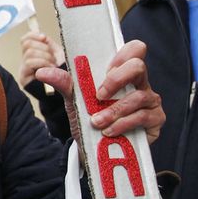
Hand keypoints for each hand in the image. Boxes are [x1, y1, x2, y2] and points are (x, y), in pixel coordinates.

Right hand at [18, 31, 62, 88]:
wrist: (67, 92)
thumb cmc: (64, 74)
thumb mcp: (59, 56)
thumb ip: (49, 45)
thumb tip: (42, 36)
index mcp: (34, 54)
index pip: (25, 40)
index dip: (34, 35)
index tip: (45, 38)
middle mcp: (25, 61)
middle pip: (26, 44)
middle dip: (43, 48)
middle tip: (53, 58)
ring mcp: (23, 70)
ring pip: (29, 53)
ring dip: (45, 57)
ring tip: (54, 66)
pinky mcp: (23, 78)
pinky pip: (29, 63)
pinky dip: (42, 63)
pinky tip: (51, 70)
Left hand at [35, 39, 163, 142]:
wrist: (94, 148)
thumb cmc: (89, 118)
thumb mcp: (75, 100)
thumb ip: (64, 84)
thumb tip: (41, 72)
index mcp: (123, 73)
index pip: (134, 50)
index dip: (123, 55)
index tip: (105, 70)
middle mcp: (140, 83)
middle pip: (138, 66)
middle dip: (116, 80)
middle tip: (99, 95)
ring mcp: (151, 101)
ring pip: (137, 97)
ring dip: (113, 111)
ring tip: (97, 122)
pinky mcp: (156, 119)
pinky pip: (142, 116)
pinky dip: (122, 124)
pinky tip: (109, 131)